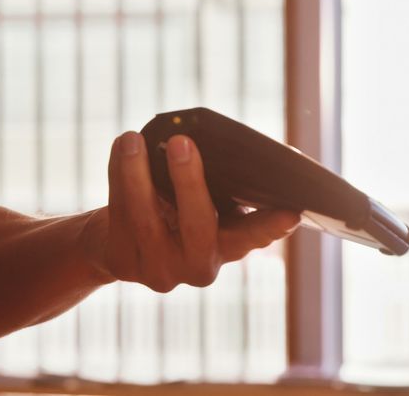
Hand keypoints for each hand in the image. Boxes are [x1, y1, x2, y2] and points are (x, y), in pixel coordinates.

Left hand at [94, 132, 299, 292]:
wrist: (124, 246)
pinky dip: (117, 175)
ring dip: (137, 174)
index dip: (271, 227)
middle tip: (182, 142)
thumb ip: (221, 188)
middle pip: (198, 226)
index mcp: (229, 247)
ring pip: (146, 220)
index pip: (254, 236)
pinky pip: (118, 214)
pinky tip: (121, 146)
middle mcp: (199, 266)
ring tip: (133, 139)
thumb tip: (233, 147)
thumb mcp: (206, 206)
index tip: (291, 212)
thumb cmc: (177, 212)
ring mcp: (160, 269)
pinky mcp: (124, 261)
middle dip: (189, 182)